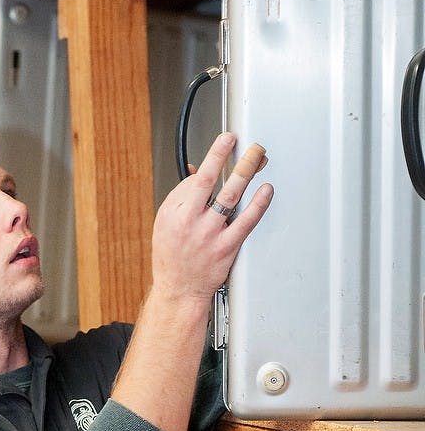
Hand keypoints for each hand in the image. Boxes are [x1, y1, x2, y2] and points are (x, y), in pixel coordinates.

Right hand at [151, 132, 272, 303]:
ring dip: (246, 174)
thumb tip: (198, 173)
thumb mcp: (165, 222)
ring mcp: (210, 235)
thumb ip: (181, 196)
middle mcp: (191, 222)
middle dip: (231, 158)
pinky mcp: (226, 248)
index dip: (215, 157)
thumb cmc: (171, 257)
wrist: (179, 289)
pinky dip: (258, 204)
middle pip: (213, 182)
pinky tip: (265, 191)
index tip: (226, 141)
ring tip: (258, 159)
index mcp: (175, 213)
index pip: (197, 178)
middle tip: (246, 144)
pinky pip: (246, 222)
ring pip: (231, 198)